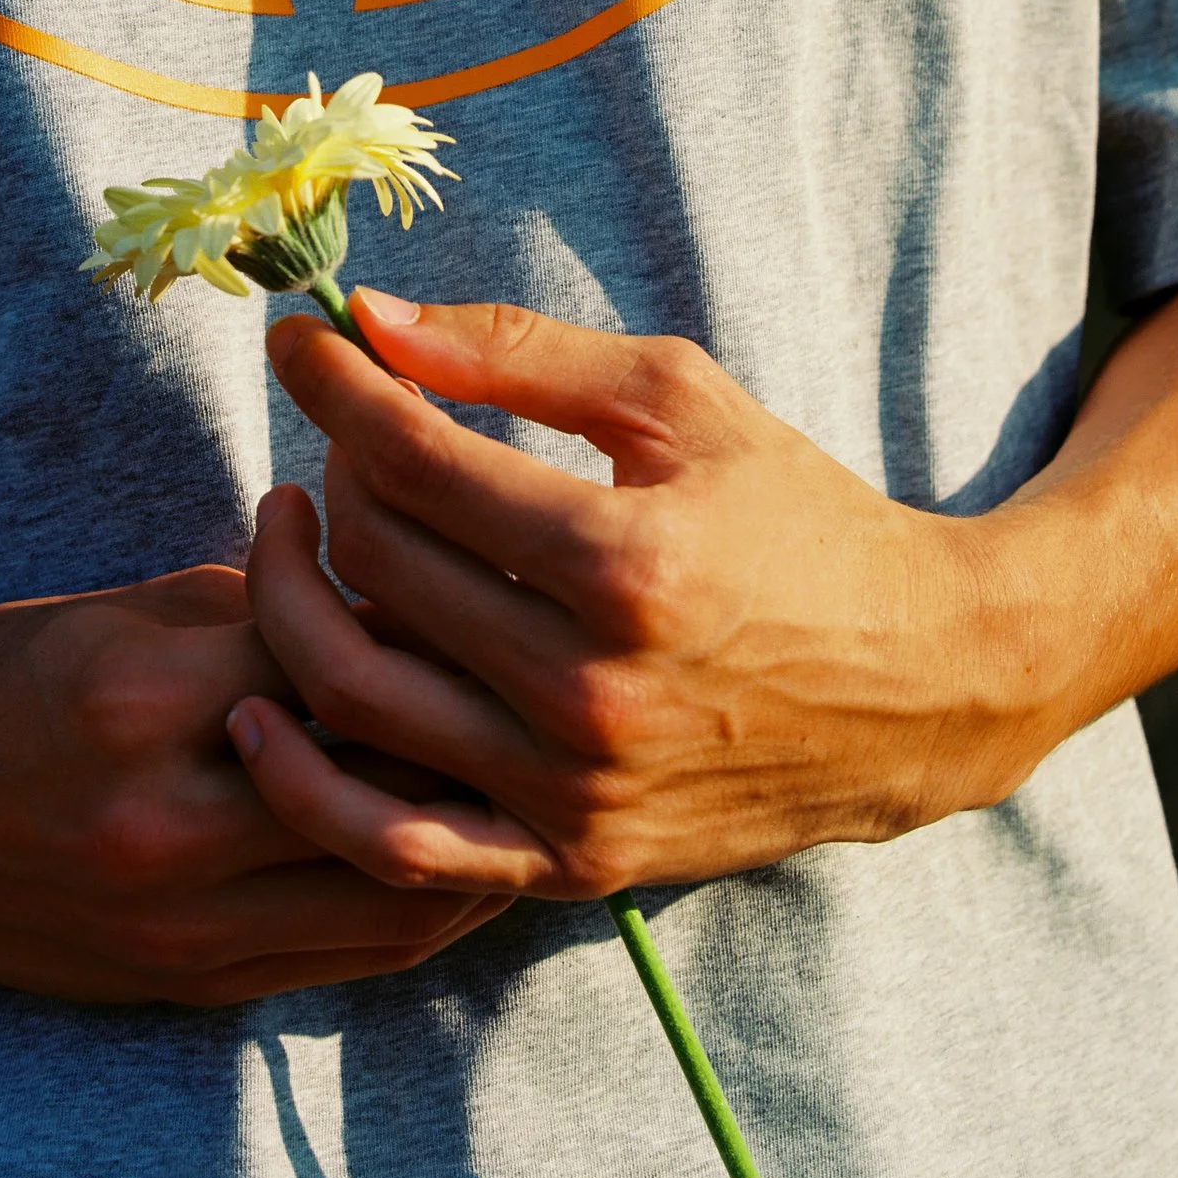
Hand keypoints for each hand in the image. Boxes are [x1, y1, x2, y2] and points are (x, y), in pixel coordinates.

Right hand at [0, 561, 513, 1002]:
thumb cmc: (3, 680)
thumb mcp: (123, 610)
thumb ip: (257, 609)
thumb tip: (382, 594)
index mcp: (142, 697)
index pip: (333, 653)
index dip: (411, 615)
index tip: (455, 585)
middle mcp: (164, 821)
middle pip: (376, 773)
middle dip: (461, 722)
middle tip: (519, 677)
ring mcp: (176, 920)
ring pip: (386, 883)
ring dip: (467, 827)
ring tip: (519, 768)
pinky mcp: (185, 982)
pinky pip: (346, 955)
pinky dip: (418, 903)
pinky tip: (459, 851)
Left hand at [230, 299, 1034, 898]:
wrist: (917, 684)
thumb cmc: (793, 516)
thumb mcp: (676, 398)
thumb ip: (513, 349)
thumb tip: (366, 316)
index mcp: (626, 559)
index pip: (414, 460)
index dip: (334, 385)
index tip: (297, 340)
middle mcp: (593, 689)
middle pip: (378, 561)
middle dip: (329, 469)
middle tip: (341, 430)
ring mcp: (577, 791)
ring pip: (356, 692)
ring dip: (288, 598)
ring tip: (295, 535)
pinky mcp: (571, 861)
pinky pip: (394, 844)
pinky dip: (305, 783)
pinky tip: (260, 709)